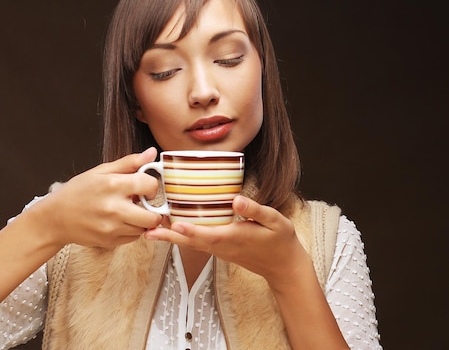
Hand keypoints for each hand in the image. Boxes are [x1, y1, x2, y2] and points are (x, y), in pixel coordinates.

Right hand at [27, 147, 162, 247]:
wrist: (55, 218)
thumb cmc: (78, 192)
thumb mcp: (101, 171)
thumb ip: (130, 163)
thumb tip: (152, 153)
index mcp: (113, 185)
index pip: (150, 185)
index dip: (151, 186)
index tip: (144, 187)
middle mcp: (114, 208)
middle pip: (153, 216)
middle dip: (153, 209)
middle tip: (143, 204)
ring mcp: (112, 228)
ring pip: (145, 228)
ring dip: (142, 220)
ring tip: (128, 211)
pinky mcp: (109, 241)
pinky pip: (133, 238)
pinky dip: (132, 230)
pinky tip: (120, 221)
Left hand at [145, 195, 310, 285]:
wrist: (282, 266)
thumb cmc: (280, 241)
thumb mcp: (275, 221)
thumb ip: (255, 211)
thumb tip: (237, 200)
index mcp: (235, 237)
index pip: (209, 234)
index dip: (191, 230)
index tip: (174, 224)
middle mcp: (223, 246)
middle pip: (192, 242)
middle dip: (170, 236)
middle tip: (148, 230)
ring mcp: (221, 250)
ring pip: (192, 244)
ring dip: (172, 238)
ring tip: (152, 229)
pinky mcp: (220, 250)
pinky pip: (197, 244)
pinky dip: (183, 238)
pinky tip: (174, 230)